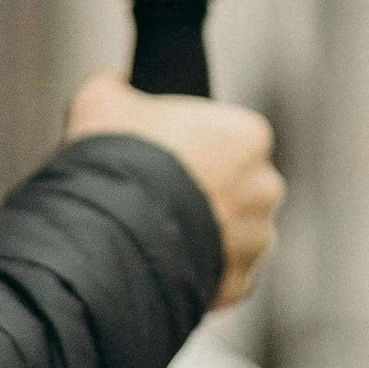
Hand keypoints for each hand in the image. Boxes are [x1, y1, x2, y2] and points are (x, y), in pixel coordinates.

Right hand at [63, 72, 282, 309]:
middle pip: (237, 186)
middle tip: (157, 197)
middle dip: (205, 193)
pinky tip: (162, 264)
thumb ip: (118, 87)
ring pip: (233, 235)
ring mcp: (256, 240)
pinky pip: (221, 275)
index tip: (163, 155)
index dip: (193, 145)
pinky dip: (197, 272)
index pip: (231, 136)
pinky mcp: (239, 284)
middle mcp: (265, 187)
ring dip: (204, 235)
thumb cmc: (114, 159)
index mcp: (247, 135)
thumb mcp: (102, 101)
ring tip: (156, 236)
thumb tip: (116, 83)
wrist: (109, 236)